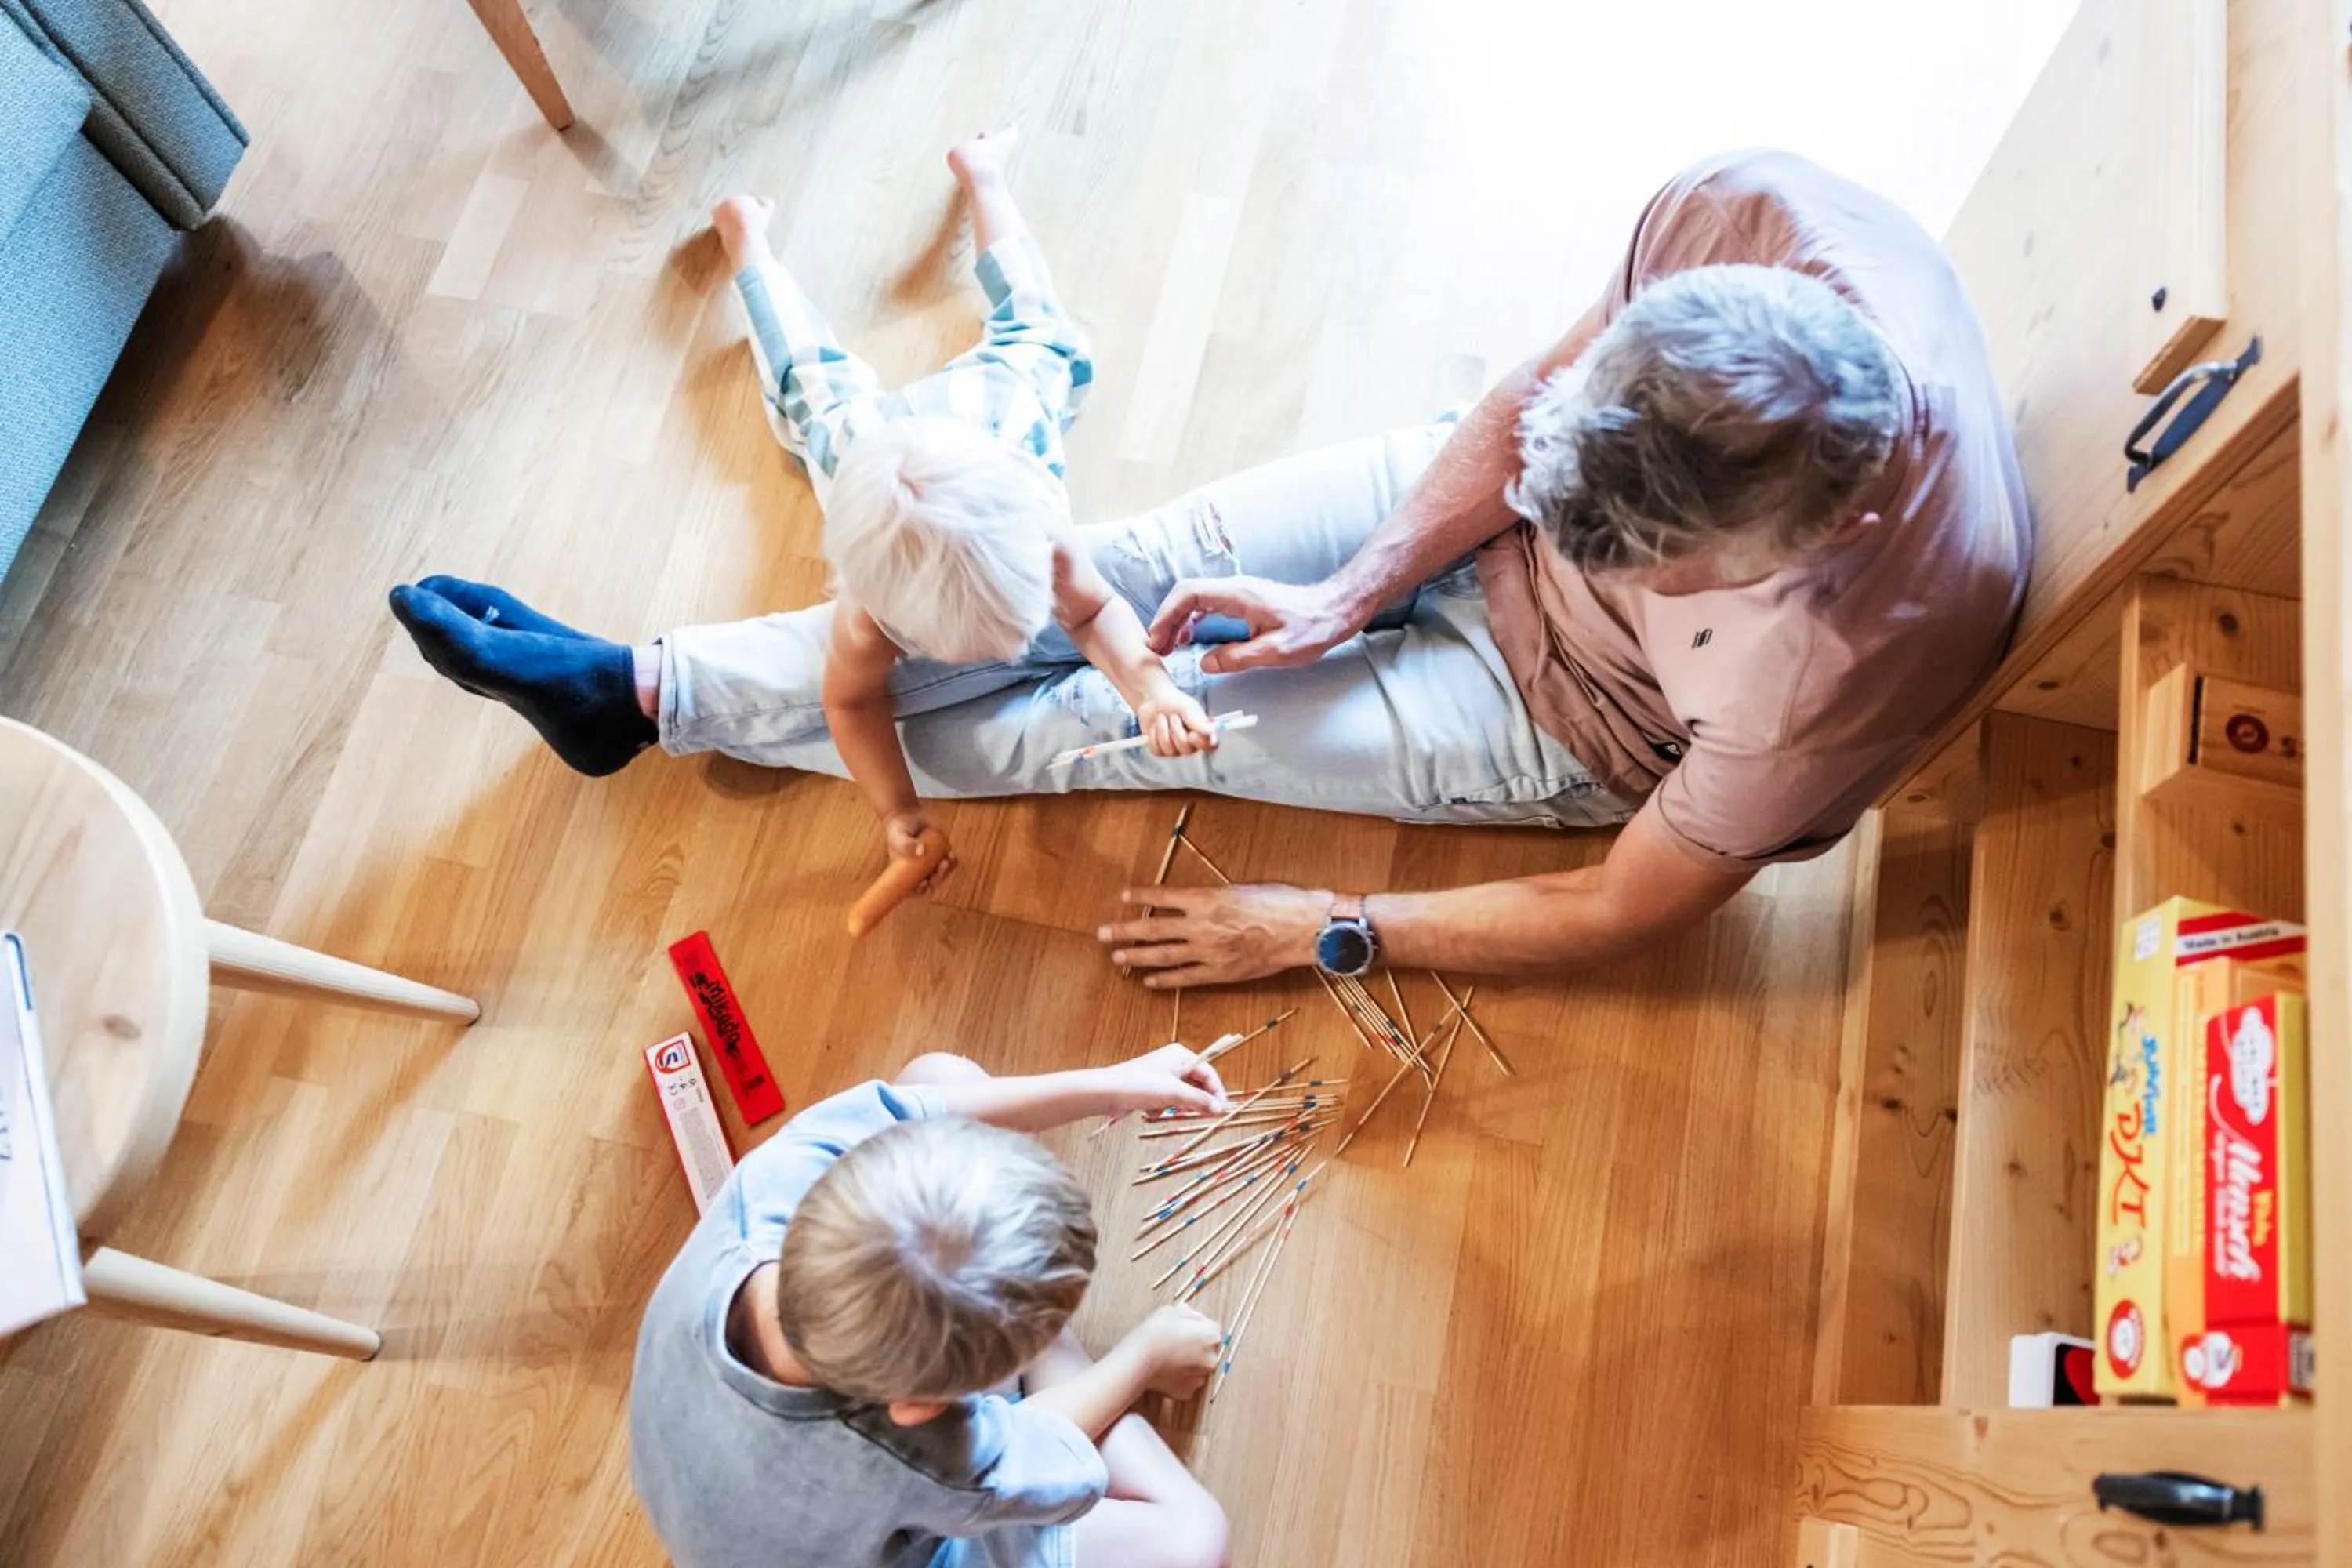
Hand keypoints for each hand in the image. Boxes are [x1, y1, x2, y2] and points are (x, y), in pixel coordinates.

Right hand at [884, 810, 956, 894]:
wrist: (909, 813)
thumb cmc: (899, 828)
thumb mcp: (898, 836)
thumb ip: (905, 844)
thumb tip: (921, 852)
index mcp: (906, 872)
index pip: (913, 889)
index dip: (919, 891)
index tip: (923, 884)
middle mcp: (920, 870)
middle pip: (931, 883)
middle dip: (937, 880)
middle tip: (938, 869)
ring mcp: (932, 862)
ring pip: (942, 874)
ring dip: (946, 871)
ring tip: (946, 861)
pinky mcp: (942, 852)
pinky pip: (950, 862)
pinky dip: (953, 861)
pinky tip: (952, 855)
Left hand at [1096, 1043, 1229, 1117]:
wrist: (1106, 1093)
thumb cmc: (1140, 1086)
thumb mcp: (1174, 1093)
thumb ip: (1199, 1101)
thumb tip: (1221, 1109)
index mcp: (1180, 1055)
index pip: (1208, 1073)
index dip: (1217, 1092)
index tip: (1222, 1110)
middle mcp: (1173, 1062)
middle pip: (1196, 1084)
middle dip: (1196, 1101)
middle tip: (1201, 1115)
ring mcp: (1161, 1076)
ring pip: (1182, 1095)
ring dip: (1177, 1106)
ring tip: (1165, 1109)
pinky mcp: (1151, 1089)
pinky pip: (1167, 1101)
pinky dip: (1163, 1108)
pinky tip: (1150, 1110)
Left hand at [1098, 884, 1327, 986]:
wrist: (1302, 928)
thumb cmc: (1278, 902)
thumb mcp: (1240, 889)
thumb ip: (1213, 898)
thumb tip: (1194, 901)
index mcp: (1206, 898)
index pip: (1163, 897)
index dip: (1141, 896)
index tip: (1124, 896)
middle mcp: (1201, 925)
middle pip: (1153, 928)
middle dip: (1125, 931)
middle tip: (1103, 933)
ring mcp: (1208, 951)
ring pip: (1163, 955)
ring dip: (1137, 956)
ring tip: (1117, 958)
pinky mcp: (1220, 972)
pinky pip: (1185, 978)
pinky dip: (1165, 979)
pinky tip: (1149, 981)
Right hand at [1124, 1304, 1223, 1398]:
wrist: (1138, 1359)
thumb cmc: (1154, 1333)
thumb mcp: (1171, 1311)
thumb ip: (1188, 1314)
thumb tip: (1189, 1314)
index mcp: (1211, 1336)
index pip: (1213, 1329)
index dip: (1198, 1327)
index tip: (1185, 1327)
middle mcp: (1211, 1359)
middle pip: (1208, 1351)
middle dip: (1196, 1347)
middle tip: (1176, 1342)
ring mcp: (1199, 1378)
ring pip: (1197, 1369)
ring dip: (1188, 1364)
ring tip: (1168, 1357)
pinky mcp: (1187, 1392)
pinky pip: (1186, 1383)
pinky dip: (1179, 1378)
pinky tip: (1165, 1370)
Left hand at [1135, 689, 1217, 758]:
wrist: (1153, 699)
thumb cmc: (1174, 702)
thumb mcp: (1187, 708)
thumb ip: (1197, 721)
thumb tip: (1210, 732)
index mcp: (1202, 732)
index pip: (1210, 746)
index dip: (1201, 743)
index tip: (1192, 734)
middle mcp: (1191, 744)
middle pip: (1187, 749)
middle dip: (1176, 730)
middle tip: (1173, 716)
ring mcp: (1176, 749)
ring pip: (1170, 750)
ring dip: (1163, 731)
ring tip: (1161, 717)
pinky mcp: (1161, 750)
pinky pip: (1157, 751)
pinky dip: (1153, 736)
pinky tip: (1154, 726)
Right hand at [1146, 575, 1361, 672]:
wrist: (1334, 610)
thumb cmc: (1312, 628)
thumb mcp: (1276, 651)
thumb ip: (1238, 658)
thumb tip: (1206, 663)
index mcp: (1238, 595)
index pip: (1189, 595)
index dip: (1167, 616)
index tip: (1158, 640)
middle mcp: (1234, 588)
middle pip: (1186, 595)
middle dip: (1166, 619)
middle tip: (1158, 648)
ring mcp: (1238, 592)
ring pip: (1195, 599)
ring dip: (1177, 620)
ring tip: (1169, 646)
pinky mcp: (1243, 600)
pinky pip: (1207, 604)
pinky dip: (1192, 620)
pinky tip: (1190, 638)